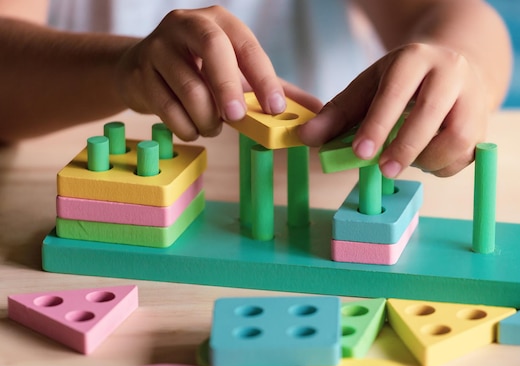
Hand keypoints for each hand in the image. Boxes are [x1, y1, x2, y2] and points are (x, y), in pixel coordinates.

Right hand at [114, 6, 286, 140]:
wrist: (143, 69)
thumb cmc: (201, 72)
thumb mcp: (240, 75)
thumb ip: (275, 89)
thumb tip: (318, 111)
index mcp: (220, 21)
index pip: (248, 46)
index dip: (265, 79)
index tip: (276, 109)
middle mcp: (187, 24)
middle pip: (212, 48)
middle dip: (228, 86)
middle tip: (237, 118)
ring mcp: (159, 45)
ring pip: (188, 86)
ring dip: (207, 118)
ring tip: (214, 127)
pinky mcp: (139, 71)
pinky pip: (166, 107)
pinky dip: (185, 127)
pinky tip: (193, 128)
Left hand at [298, 43, 488, 176]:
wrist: (454, 68)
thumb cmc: (403, 83)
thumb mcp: (369, 87)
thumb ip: (338, 113)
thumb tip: (308, 138)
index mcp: (414, 59)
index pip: (396, 91)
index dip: (377, 124)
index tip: (360, 153)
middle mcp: (450, 73)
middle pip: (431, 114)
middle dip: (404, 148)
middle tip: (383, 170)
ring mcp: (473, 97)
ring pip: (457, 139)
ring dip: (427, 160)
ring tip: (405, 160)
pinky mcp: (484, 124)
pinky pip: (466, 156)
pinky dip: (441, 167)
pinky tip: (425, 159)